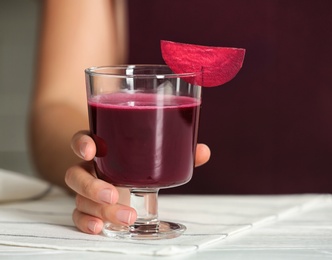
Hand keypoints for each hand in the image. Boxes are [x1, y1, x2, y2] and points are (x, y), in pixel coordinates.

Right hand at [65, 131, 210, 233]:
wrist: (119, 171)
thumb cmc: (135, 158)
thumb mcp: (152, 152)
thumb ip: (177, 151)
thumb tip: (202, 152)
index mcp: (102, 147)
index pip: (82, 139)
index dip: (81, 144)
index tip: (90, 151)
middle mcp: (90, 166)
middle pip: (76, 174)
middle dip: (92, 186)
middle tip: (114, 195)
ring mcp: (86, 187)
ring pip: (78, 197)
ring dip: (98, 209)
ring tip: (125, 217)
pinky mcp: (89, 205)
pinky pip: (79, 214)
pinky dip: (86, 222)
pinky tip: (99, 228)